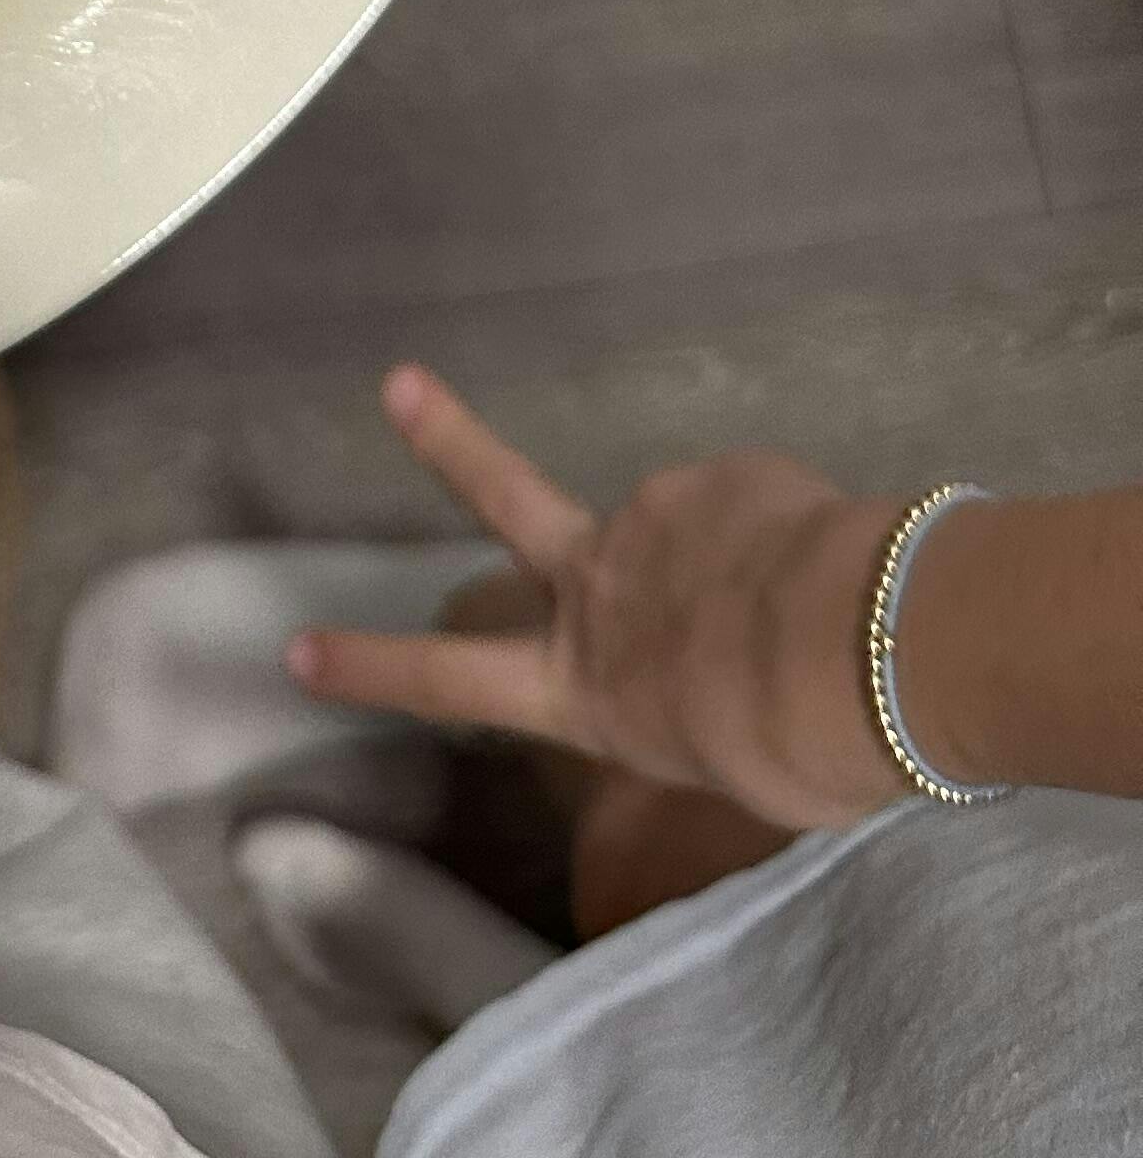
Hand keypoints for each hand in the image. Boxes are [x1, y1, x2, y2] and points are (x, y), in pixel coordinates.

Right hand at [287, 364, 906, 834]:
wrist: (860, 653)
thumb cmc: (795, 750)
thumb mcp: (730, 774)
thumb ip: (702, 715)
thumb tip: (722, 676)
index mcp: (587, 688)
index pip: (454, 681)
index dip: (374, 665)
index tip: (298, 648)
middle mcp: (598, 591)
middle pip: (505, 500)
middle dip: (448, 441)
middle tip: (400, 383)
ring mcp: (654, 517)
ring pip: (690, 534)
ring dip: (737, 561)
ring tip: (813, 612)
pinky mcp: (722, 477)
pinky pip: (761, 514)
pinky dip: (794, 544)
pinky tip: (839, 575)